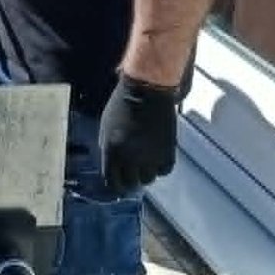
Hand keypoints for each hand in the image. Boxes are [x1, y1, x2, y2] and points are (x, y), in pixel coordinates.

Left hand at [97, 74, 178, 194]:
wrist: (147, 91)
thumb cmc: (122, 105)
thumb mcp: (106, 129)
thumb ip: (109, 150)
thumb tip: (113, 168)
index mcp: (111, 152)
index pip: (112, 182)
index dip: (116, 183)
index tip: (120, 181)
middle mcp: (130, 158)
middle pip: (131, 183)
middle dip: (130, 179)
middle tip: (133, 172)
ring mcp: (150, 156)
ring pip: (148, 179)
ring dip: (146, 173)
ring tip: (146, 162)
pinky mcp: (168, 151)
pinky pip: (164, 170)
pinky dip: (161, 166)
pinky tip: (158, 157)